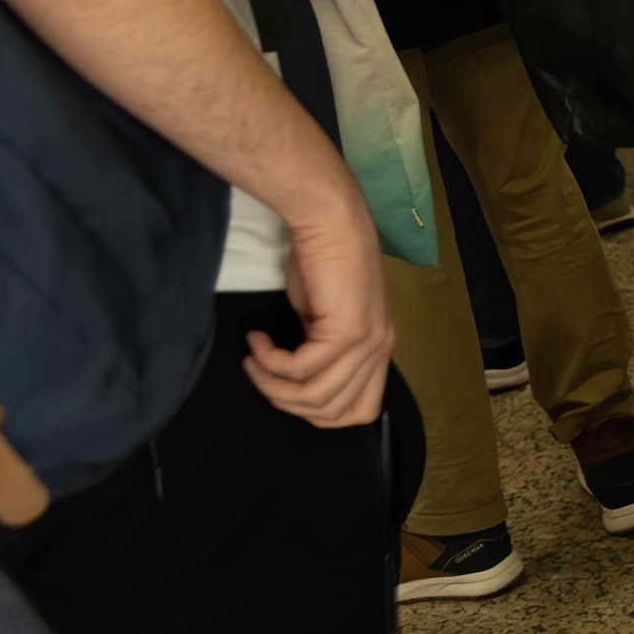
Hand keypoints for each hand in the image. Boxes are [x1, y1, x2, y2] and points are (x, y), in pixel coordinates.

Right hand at [246, 184, 395, 426]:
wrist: (328, 220)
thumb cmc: (322, 260)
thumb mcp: (324, 318)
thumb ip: (322, 352)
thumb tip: (298, 380)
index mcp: (378, 350)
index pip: (361, 412)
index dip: (318, 413)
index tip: (287, 387)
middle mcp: (379, 350)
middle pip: (332, 412)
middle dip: (286, 401)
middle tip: (259, 372)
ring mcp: (367, 342)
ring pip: (314, 396)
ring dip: (272, 383)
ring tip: (254, 358)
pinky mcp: (347, 331)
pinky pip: (300, 369)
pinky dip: (270, 360)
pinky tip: (257, 339)